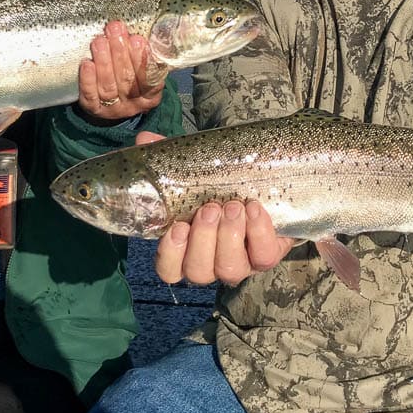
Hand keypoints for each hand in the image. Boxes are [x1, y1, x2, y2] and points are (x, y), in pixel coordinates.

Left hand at [77, 20, 166, 123]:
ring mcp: (113, 109)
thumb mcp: (143, 67)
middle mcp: (133, 105)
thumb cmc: (130, 74)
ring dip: (104, 62)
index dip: (143, 60)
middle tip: (114, 31)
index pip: (149, 80)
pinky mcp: (94, 109)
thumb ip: (144, 54)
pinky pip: (90, 95)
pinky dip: (88, 79)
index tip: (137, 39)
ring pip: (108, 86)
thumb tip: (137, 34)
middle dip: (120, 53)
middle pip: (127, 80)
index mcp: (150, 96)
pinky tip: (87, 63)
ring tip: (100, 42)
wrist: (112, 100)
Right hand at [135, 132, 296, 284]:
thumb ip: (169, 159)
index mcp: (186, 250)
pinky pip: (264, 256)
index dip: (171, 254)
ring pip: (229, 269)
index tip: (177, 227)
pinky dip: (259, 232)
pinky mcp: (267, 256)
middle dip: (203, 240)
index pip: (168, 270)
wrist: (263, 187)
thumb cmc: (220, 185)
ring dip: (229, 236)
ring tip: (233, 206)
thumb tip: (145, 140)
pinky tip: (254, 209)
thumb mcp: (194, 171)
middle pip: (198, 272)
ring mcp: (240, 264)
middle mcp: (211, 264)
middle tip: (209, 208)